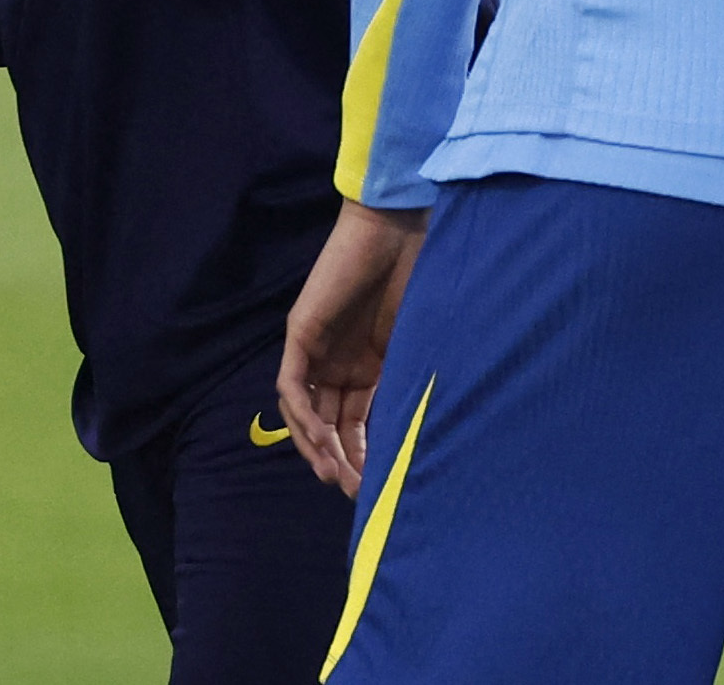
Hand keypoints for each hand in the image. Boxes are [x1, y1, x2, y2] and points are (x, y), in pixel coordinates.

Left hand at [278, 200, 425, 494]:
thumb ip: (411, 383)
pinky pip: (291, 384)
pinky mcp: (301, 332)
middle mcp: (338, 362)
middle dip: (339, 460)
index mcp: (367, 366)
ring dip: (317, 446)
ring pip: (306, 411)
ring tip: (335, 476)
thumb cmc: (420, 278)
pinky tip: (320, 441)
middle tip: (355, 493)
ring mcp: (317, 348)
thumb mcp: (417, 346)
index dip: (362, 456)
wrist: (397, 230)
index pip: (355, 423)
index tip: (376, 488)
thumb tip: (432, 434)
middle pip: (329, 423)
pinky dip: (302, 415)